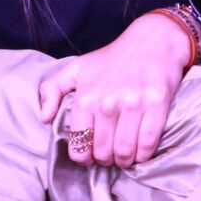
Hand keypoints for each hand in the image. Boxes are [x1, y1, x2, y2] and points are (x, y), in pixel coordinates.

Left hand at [37, 11, 189, 167]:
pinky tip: (141, 151)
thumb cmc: (112, 58)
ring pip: (125, 152)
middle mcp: (108, 102)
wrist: (152, 40)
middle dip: (105, 160)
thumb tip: (44, 118)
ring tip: (125, 154)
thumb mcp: (77, 68)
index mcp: (86, 97)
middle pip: (103, 153)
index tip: (91, 154)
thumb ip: (52, 89)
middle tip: (110, 154)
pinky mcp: (156, 104)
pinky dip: (144, 155)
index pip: (79, 147)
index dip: (84, 157)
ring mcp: (133, 103)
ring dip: (125, 160)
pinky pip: (148, 143)